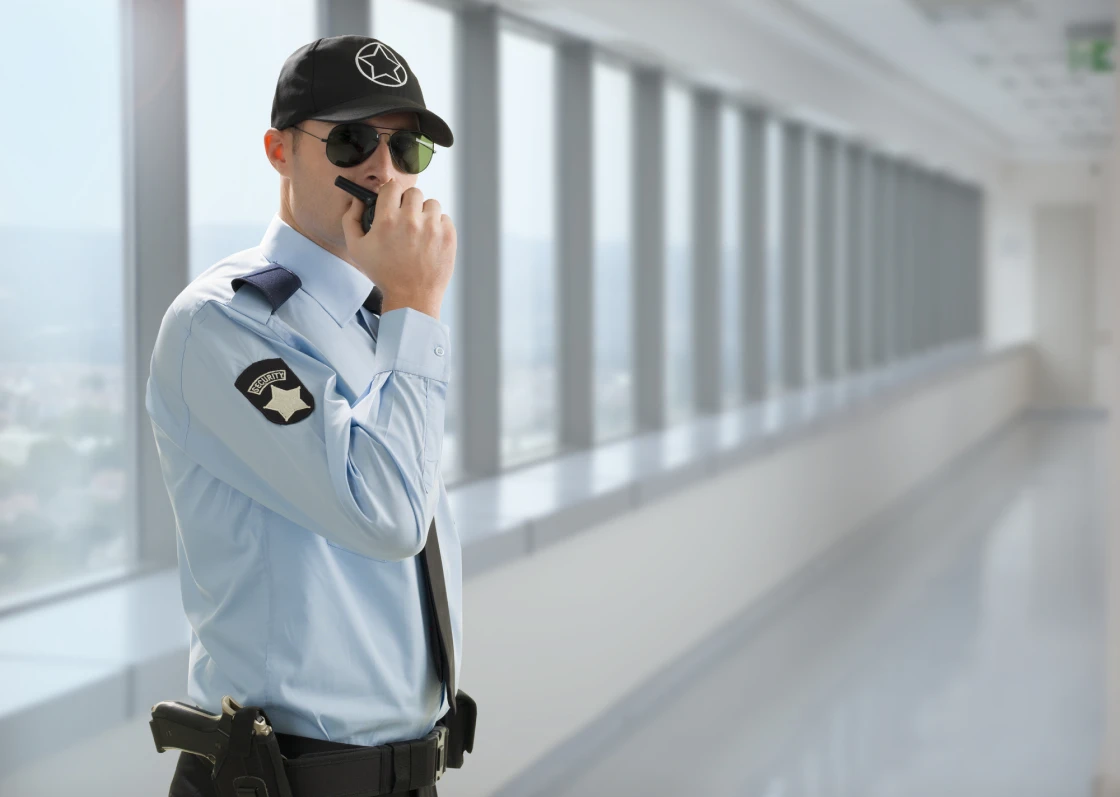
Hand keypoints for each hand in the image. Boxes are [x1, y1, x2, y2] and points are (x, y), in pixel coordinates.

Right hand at [341, 179, 455, 314]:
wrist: (412, 297)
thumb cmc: (384, 274)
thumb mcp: (356, 248)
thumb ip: (351, 219)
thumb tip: (357, 200)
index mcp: (387, 220)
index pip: (392, 187)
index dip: (390, 194)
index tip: (391, 202)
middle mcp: (411, 220)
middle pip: (414, 192)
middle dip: (408, 202)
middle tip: (405, 218)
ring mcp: (433, 228)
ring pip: (431, 204)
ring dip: (424, 213)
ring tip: (419, 230)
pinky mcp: (448, 236)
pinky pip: (445, 218)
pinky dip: (438, 226)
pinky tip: (429, 239)